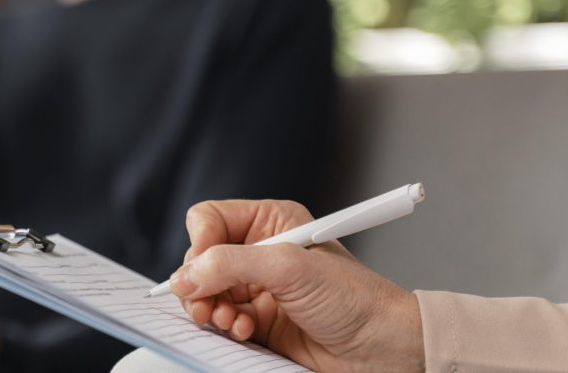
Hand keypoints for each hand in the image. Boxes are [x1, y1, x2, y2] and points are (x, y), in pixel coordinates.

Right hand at [172, 200, 424, 371]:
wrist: (381, 347)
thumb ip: (231, 265)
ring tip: (228, 320)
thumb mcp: (289, 269)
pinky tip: (245, 331)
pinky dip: (225, 326)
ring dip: (210, 308)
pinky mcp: (257, 319)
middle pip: (201, 258)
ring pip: (205, 291)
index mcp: (270, 222)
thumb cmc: (354, 298)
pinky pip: (221, 319)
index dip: (200, 242)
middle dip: (200, 282)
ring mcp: (257, 287)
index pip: (210, 219)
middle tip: (207, 302)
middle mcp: (260, 251)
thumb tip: (186, 274)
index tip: (202, 267)